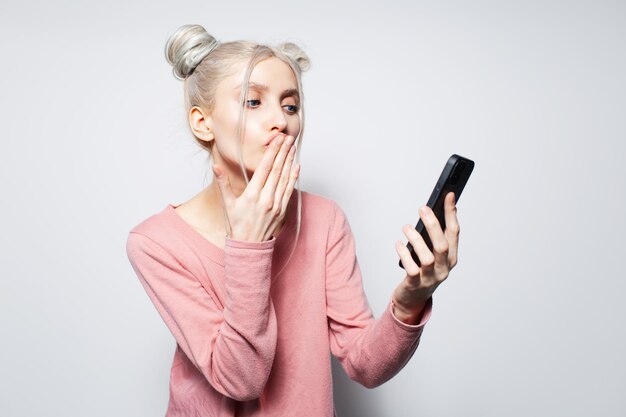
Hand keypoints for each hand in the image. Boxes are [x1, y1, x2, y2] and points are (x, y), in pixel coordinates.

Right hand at [211, 135, 299, 241]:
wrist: (249, 247)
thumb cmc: (237, 226)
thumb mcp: (227, 204)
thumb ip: (223, 184)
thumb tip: (215, 167)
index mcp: (252, 195)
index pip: (264, 169)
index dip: (271, 153)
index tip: (276, 140)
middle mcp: (266, 199)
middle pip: (276, 170)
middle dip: (282, 152)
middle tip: (287, 138)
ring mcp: (276, 205)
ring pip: (284, 178)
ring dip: (289, 161)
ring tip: (292, 147)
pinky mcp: (282, 210)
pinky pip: (289, 190)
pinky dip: (293, 177)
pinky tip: (296, 166)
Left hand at [392, 192, 459, 323]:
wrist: (413, 298)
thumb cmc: (423, 270)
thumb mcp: (433, 254)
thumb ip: (435, 236)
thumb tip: (432, 211)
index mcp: (452, 258)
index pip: (454, 233)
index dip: (451, 213)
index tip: (448, 196)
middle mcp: (444, 268)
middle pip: (442, 244)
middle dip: (433, 224)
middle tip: (422, 208)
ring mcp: (431, 278)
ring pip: (427, 257)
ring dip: (416, 239)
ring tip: (406, 227)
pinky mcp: (415, 284)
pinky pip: (411, 268)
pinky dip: (404, 254)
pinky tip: (399, 244)